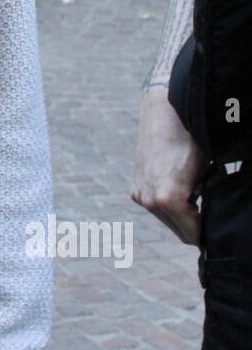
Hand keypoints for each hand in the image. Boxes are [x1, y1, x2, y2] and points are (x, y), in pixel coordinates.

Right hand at [131, 85, 205, 244]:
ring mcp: (139, 194)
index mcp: (167, 199)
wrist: (163, 114)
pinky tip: (179, 184)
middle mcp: (148, 201)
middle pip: (178, 231)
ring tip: (193, 190)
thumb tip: (210, 223)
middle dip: (194, 223)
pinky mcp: (135, 188)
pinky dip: (169, 203)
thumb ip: (206, 202)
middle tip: (207, 205)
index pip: (192, 235)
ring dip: (181, 213)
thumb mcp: (207, 173)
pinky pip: (156, 207)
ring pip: (167, 219)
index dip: (207, 231)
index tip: (215, 224)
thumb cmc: (191, 140)